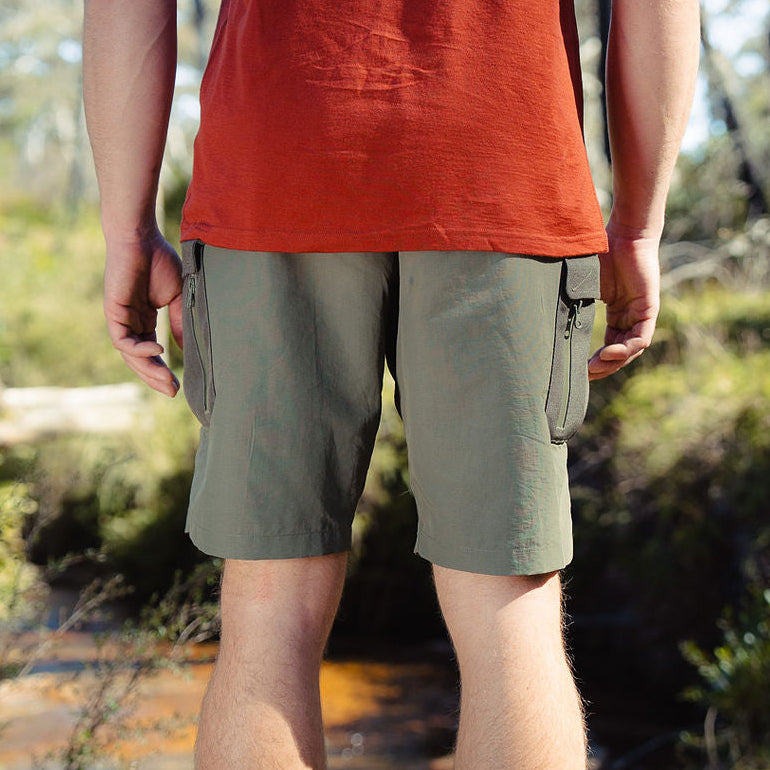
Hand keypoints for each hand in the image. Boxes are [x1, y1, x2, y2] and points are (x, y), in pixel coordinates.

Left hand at [103, 227, 183, 395]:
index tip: (179, 386)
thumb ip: (180, 323)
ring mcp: (120, 319)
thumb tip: (187, 349)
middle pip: (139, 360)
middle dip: (155, 378)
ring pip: (131, 355)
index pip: (151, 353)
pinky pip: (123, 341)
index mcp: (144, 319)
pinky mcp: (113, 312)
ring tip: (167, 382)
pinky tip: (157, 351)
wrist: (141, 237)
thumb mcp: (177, 298)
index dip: (163, 370)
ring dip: (148, 370)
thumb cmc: (160, 260)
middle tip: (173, 392)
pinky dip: (139, 350)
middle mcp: (130, 322)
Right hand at [588, 220, 660, 380]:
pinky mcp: (649, 309)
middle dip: (602, 368)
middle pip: (620, 354)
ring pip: (631, 351)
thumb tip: (544, 323)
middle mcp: (630, 317)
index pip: (609, 347)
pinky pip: (640, 339)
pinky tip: (606, 353)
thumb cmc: (600, 254)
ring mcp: (640, 314)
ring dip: (612, 363)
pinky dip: (625, 350)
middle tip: (583, 376)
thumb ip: (572, 305)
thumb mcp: (582, 287)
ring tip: (593, 368)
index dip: (594, 362)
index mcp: (617, 314)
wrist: (622, 233)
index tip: (577, 372)